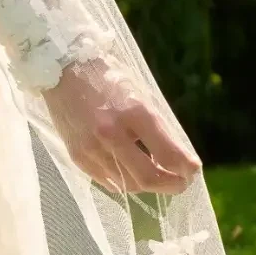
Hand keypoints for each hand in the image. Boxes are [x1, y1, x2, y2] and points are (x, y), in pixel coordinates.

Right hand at [45, 56, 200, 195]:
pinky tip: (130, 172)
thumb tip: (176, 157)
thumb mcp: (141, 94)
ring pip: (128, 184)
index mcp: (135, 113)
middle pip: (149, 177)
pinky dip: (124, 181)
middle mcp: (112, 134)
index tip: (193, 171)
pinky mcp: (77, 156)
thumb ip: (158, 126)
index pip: (169, 154)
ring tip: (156, 175)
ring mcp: (92, 148)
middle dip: (171, 185)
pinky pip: (107, 181)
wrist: (62, 70)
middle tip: (180, 183)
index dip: (186, 168)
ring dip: (148, 184)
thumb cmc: (107, 77)